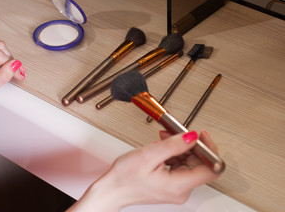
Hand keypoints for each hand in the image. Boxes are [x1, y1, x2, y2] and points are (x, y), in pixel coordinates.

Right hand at [67, 131, 219, 211]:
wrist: (112, 189)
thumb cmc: (124, 177)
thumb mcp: (149, 155)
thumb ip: (174, 145)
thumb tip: (192, 137)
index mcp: (179, 185)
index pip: (211, 168)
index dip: (210, 149)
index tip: (202, 135)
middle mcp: (181, 190)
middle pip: (199, 164)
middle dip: (189, 145)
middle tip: (176, 133)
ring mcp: (176, 189)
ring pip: (189, 163)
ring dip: (179, 148)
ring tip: (164, 139)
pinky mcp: (171, 186)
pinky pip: (180, 167)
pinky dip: (173, 154)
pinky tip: (162, 148)